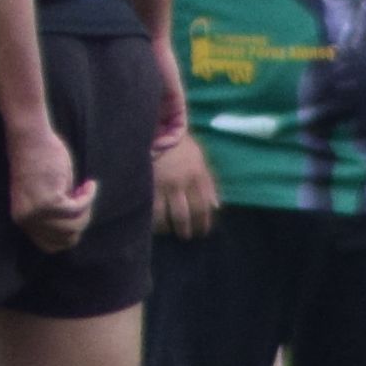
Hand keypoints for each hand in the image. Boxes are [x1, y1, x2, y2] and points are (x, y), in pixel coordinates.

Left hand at [2, 119, 94, 255]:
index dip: (70, 233)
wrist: (30, 139)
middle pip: (66, 238)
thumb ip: (55, 213)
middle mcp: (25, 219)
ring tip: (85, 190)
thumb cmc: (40, 161)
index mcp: (21, 219)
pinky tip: (89, 184)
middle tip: (84, 198)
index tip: (78, 214)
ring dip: (87, 209)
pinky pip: (78, 208)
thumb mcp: (46, 194)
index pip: (49, 245)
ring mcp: (36, 212)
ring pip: (74, 225)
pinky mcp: (48, 201)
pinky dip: (89, 197)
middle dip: (82, 220)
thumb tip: (76, 230)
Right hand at [150, 121, 219, 245]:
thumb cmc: (178, 144)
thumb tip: (217, 206)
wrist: (154, 128)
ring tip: (169, 233)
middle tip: (186, 237)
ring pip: (170, 215)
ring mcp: (164, 184)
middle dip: (188, 229)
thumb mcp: (199, 159)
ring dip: (171, 228)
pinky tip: (152, 225)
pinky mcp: (147, 184)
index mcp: (198, 176)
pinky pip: (151, 208)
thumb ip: (209, 183)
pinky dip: (153, 220)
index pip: (205, 206)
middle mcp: (183, 182)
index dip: (204, 222)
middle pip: (189, 214)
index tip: (202, 232)